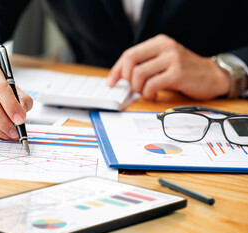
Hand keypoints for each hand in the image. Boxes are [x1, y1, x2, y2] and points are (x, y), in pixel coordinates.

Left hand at [107, 34, 230, 100]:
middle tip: (133, 88)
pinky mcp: (178, 73)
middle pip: (130, 60)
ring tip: (146, 92)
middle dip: (126, 78)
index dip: (117, 70)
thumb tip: (120, 78)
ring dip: (138, 88)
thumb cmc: (185, 71)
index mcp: (159, 42)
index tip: (111, 82)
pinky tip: (154, 96)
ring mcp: (172, 59)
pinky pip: (152, 85)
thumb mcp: (164, 62)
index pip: (129, 54)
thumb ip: (145, 65)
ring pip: (139, 74)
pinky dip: (148, 94)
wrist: (213, 76)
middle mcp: (165, 47)